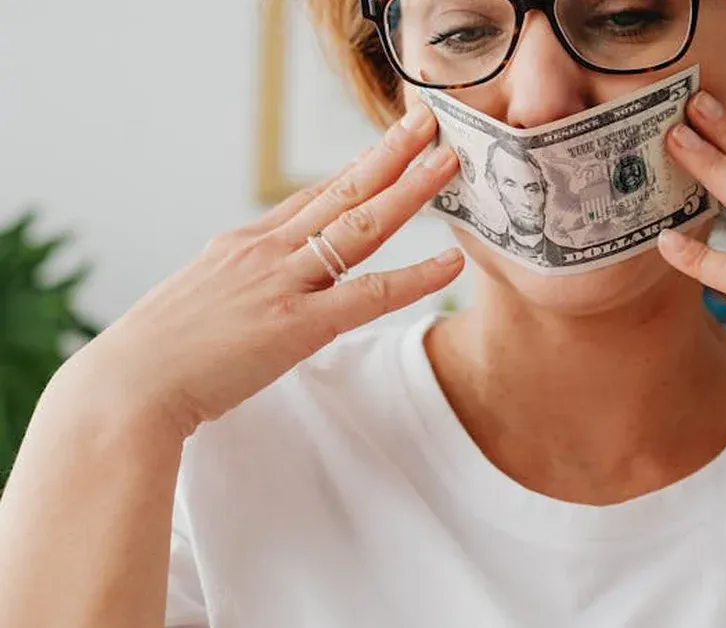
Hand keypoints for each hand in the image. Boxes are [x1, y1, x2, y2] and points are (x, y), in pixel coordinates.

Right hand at [44, 103, 462, 436]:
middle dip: (389, 154)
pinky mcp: (296, 325)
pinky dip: (415, 277)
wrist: (126, 387)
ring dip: (408, 191)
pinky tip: (450, 262)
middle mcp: (265, 251)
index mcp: (242, 244)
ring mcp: (282, 282)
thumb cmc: (158, 354)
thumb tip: (262, 292)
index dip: (356, 169)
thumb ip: (240, 286)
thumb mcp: (201, 299)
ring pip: (360, 226)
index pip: (312, 196)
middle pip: (341, 192)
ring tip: (446, 163)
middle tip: (427, 123)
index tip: (389, 145)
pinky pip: (370, 294)